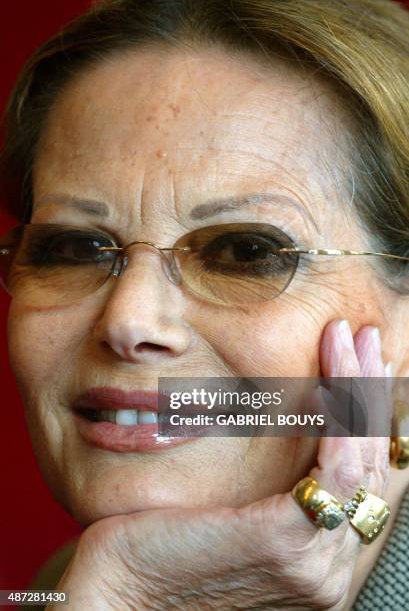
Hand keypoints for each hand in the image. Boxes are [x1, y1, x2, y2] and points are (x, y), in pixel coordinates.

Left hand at [48, 320, 390, 610]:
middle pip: (376, 466)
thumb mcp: (232, 513)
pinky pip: (336, 467)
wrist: (118, 594)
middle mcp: (331, 568)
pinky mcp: (286, 542)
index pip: (368, 482)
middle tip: (365, 340)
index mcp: (321, 561)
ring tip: (346, 338)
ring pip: (363, 460)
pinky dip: (341, 416)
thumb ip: (275, 490)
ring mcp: (315, 561)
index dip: (373, 421)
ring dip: (359, 389)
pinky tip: (331, 379)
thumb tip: (295, 428)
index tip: (363, 369)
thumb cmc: (165, 548)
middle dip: (373, 393)